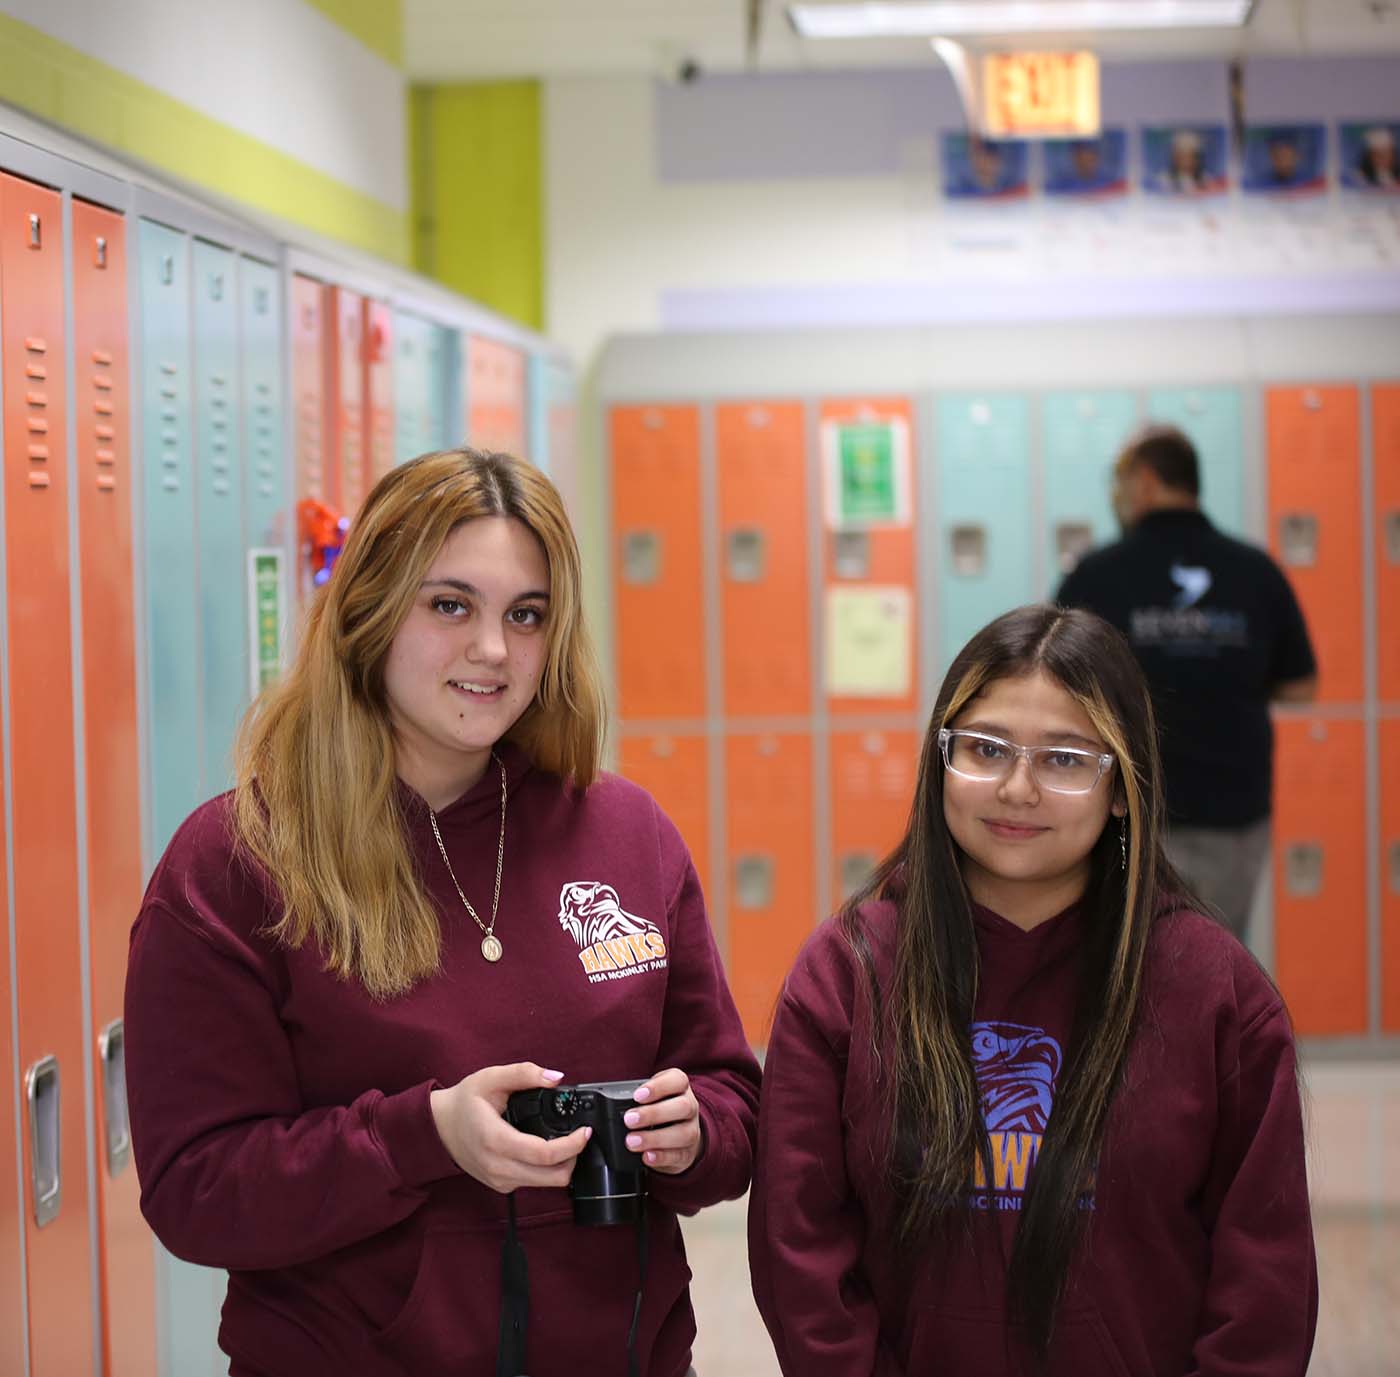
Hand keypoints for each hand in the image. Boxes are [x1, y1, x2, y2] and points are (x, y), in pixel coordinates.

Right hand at [430, 1063, 590, 1193]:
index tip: (585, 1131)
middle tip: (579, 1136)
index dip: (572, 1145)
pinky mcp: (500, 1186)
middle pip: (552, 1177)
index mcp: (496, 1140)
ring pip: (546, 1184)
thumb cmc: (464, 1102)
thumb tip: (555, 1077)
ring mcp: (499, 1180)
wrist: (439, 1127)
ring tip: (566, 1141)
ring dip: (562, 1165)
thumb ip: (524, 1074)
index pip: (544, 1154)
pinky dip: (547, 1170)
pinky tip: (545, 1150)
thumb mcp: (491, 1077)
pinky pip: (533, 1183)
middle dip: (574, 1157)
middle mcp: (498, 1167)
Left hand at [623, 1068, 702, 1174]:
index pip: (678, 1080)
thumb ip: (637, 1096)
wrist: (677, 1133)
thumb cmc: (658, 1108)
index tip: (637, 1095)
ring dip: (655, 1138)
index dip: (658, 1087)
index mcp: (680, 1087)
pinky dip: (662, 1157)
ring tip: (632, 1141)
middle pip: (683, 1107)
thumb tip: (608, 1102)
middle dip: (654, 1114)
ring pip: (684, 1133)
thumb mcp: (650, 1095)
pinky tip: (646, 1156)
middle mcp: (690, 1106)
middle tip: (629, 1120)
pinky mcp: (688, 1153)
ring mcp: (692, 1130)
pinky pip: (679, 1155)